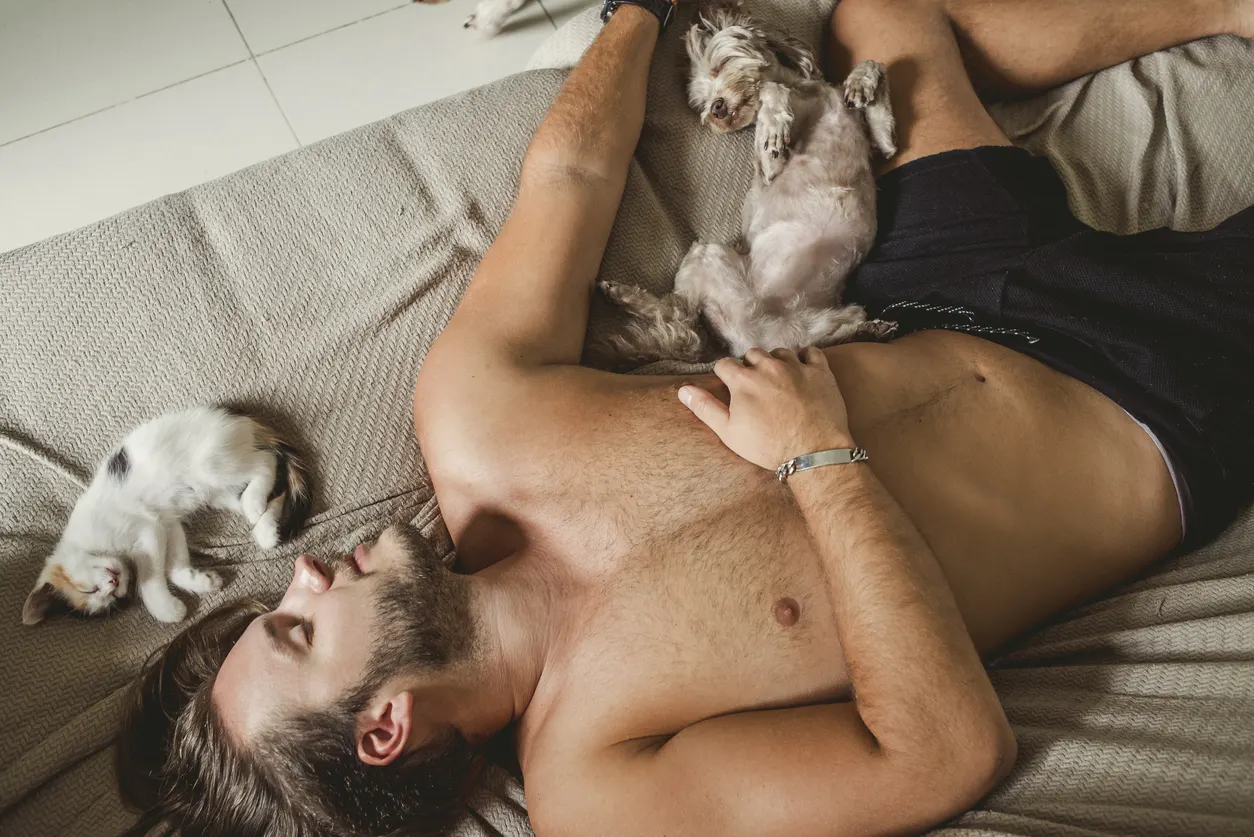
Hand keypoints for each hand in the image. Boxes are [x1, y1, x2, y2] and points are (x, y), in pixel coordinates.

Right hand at [678, 347, 855, 470]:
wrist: (813, 451)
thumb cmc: (768, 446)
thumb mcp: (729, 432)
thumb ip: (705, 408)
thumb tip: (683, 390)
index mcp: (743, 380)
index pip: (725, 364)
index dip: (725, 375)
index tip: (730, 386)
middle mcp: (768, 366)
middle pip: (752, 354)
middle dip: (751, 367)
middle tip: (756, 387)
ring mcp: (796, 366)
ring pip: (780, 352)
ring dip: (776, 362)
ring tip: (778, 380)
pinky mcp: (820, 371)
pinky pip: (811, 352)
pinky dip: (805, 358)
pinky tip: (803, 370)